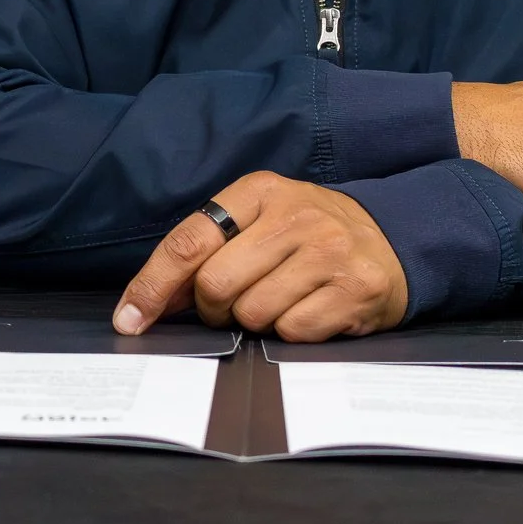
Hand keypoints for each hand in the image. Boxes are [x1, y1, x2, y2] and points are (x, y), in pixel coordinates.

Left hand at [112, 172, 408, 342]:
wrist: (393, 239)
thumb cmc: (309, 235)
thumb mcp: (261, 220)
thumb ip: (208, 249)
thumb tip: (148, 302)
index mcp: (259, 191)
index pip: (188, 241)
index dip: (152, 286)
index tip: (129, 320)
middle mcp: (295, 216)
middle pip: (215, 285)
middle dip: (213, 308)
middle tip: (231, 306)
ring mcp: (329, 251)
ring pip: (253, 313)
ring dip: (255, 321)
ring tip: (280, 300)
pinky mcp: (356, 289)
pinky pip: (293, 331)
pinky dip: (291, 332)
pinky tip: (310, 310)